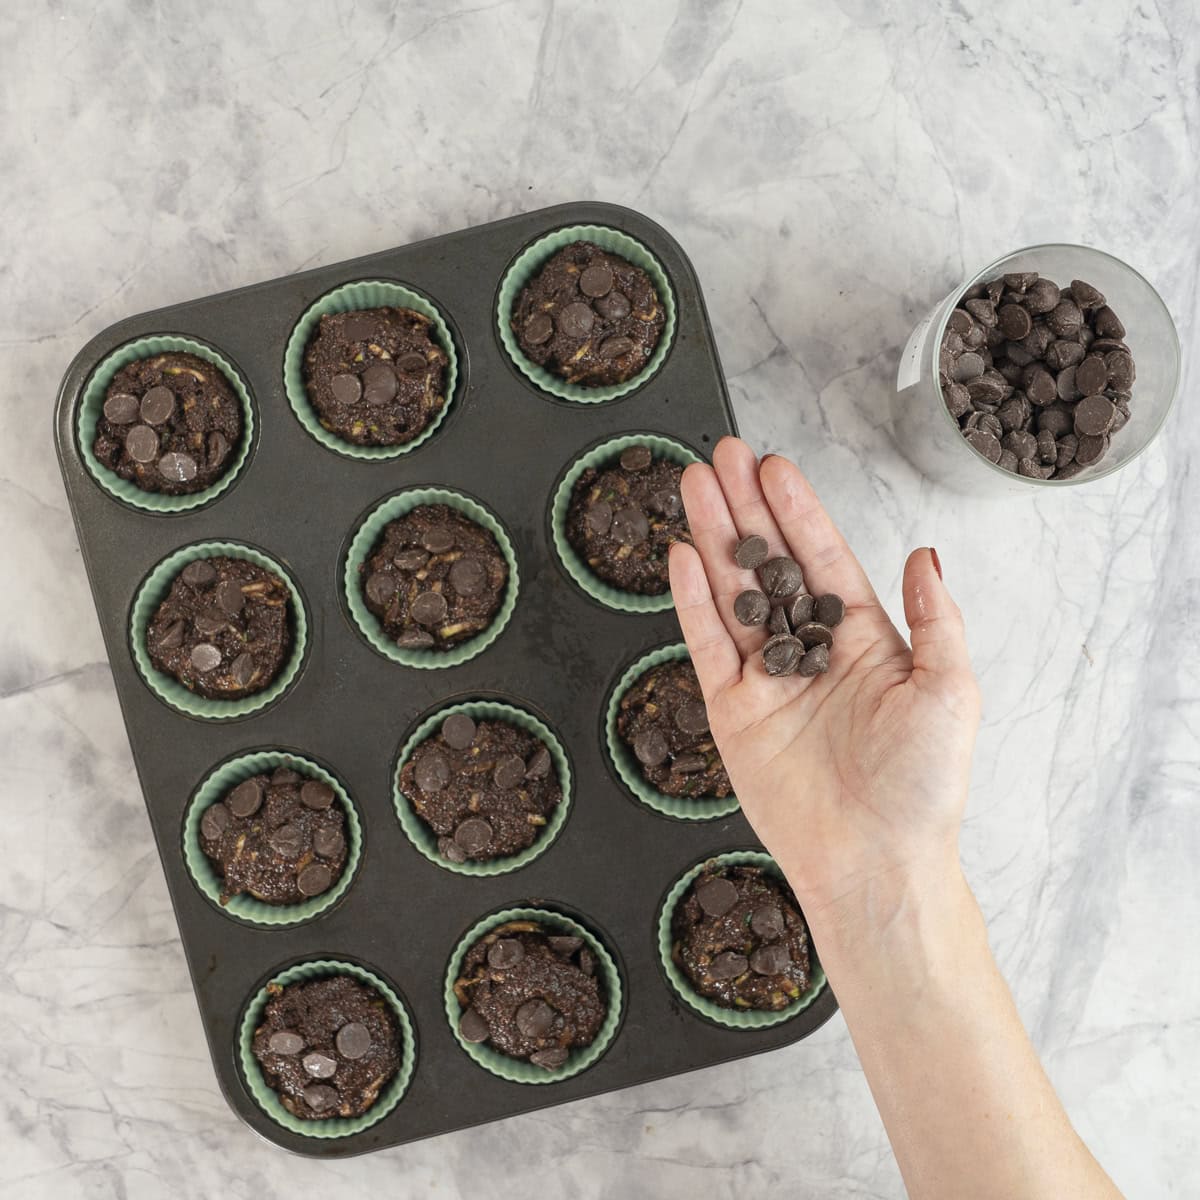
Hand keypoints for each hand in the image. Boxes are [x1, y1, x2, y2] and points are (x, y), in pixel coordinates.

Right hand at [669, 438, 980, 924]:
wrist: (876, 864)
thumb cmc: (924, 786)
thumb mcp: (951, 690)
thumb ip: (935, 617)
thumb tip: (925, 553)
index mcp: (865, 639)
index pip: (824, 557)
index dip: (798, 510)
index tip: (775, 465)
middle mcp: (811, 650)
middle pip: (769, 563)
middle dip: (745, 508)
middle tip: (721, 455)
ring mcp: (767, 679)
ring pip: (732, 593)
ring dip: (713, 538)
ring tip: (693, 484)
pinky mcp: (732, 712)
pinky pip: (707, 646)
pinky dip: (692, 601)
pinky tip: (682, 555)